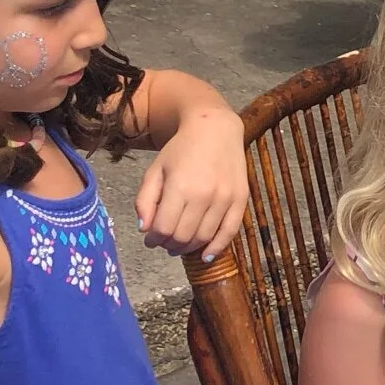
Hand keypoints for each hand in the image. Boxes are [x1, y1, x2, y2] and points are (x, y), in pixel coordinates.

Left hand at [134, 108, 248, 257]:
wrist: (215, 130)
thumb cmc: (181, 150)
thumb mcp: (155, 171)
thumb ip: (145, 200)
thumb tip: (145, 230)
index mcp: (179, 187)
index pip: (163, 229)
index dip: (153, 239)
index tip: (150, 239)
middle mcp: (204, 195)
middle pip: (183, 237)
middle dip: (169, 245)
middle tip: (165, 242)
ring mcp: (225, 198)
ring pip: (204, 237)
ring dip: (189, 248)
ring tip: (180, 245)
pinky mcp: (240, 199)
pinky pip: (230, 232)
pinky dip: (217, 247)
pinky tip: (205, 255)